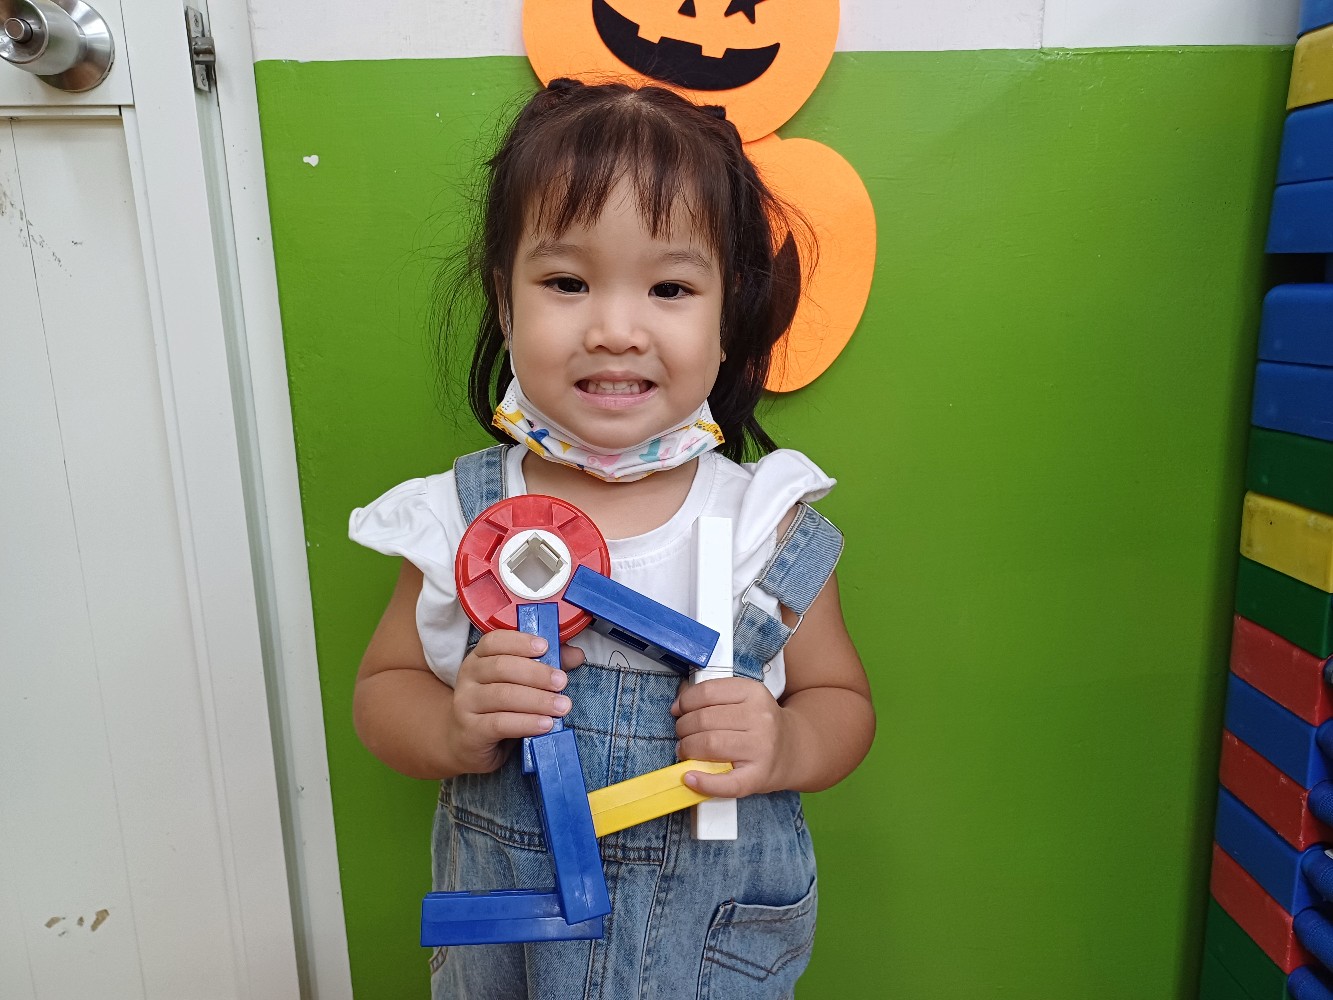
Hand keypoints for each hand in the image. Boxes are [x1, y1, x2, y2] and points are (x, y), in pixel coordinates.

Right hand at [446, 630, 584, 773]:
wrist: (466, 742)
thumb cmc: (497, 706)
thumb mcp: (518, 683)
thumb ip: (546, 665)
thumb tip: (576, 655)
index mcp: (479, 657)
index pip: (495, 641)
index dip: (520, 641)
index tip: (545, 646)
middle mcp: (469, 676)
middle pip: (502, 667)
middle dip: (536, 674)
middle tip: (562, 682)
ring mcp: (466, 703)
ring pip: (503, 696)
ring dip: (537, 700)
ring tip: (562, 706)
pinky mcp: (471, 730)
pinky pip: (500, 723)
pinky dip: (526, 723)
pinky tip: (546, 724)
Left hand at [671, 677, 788, 798]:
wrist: (795, 749)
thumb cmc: (760, 724)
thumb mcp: (744, 699)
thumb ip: (713, 696)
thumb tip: (678, 704)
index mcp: (754, 693)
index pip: (707, 692)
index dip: (686, 702)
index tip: (679, 710)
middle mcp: (761, 718)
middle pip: (704, 720)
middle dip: (683, 727)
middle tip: (682, 733)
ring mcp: (761, 749)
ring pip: (709, 744)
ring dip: (687, 748)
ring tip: (686, 750)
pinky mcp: (758, 777)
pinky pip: (725, 783)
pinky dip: (702, 782)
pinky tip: (690, 777)